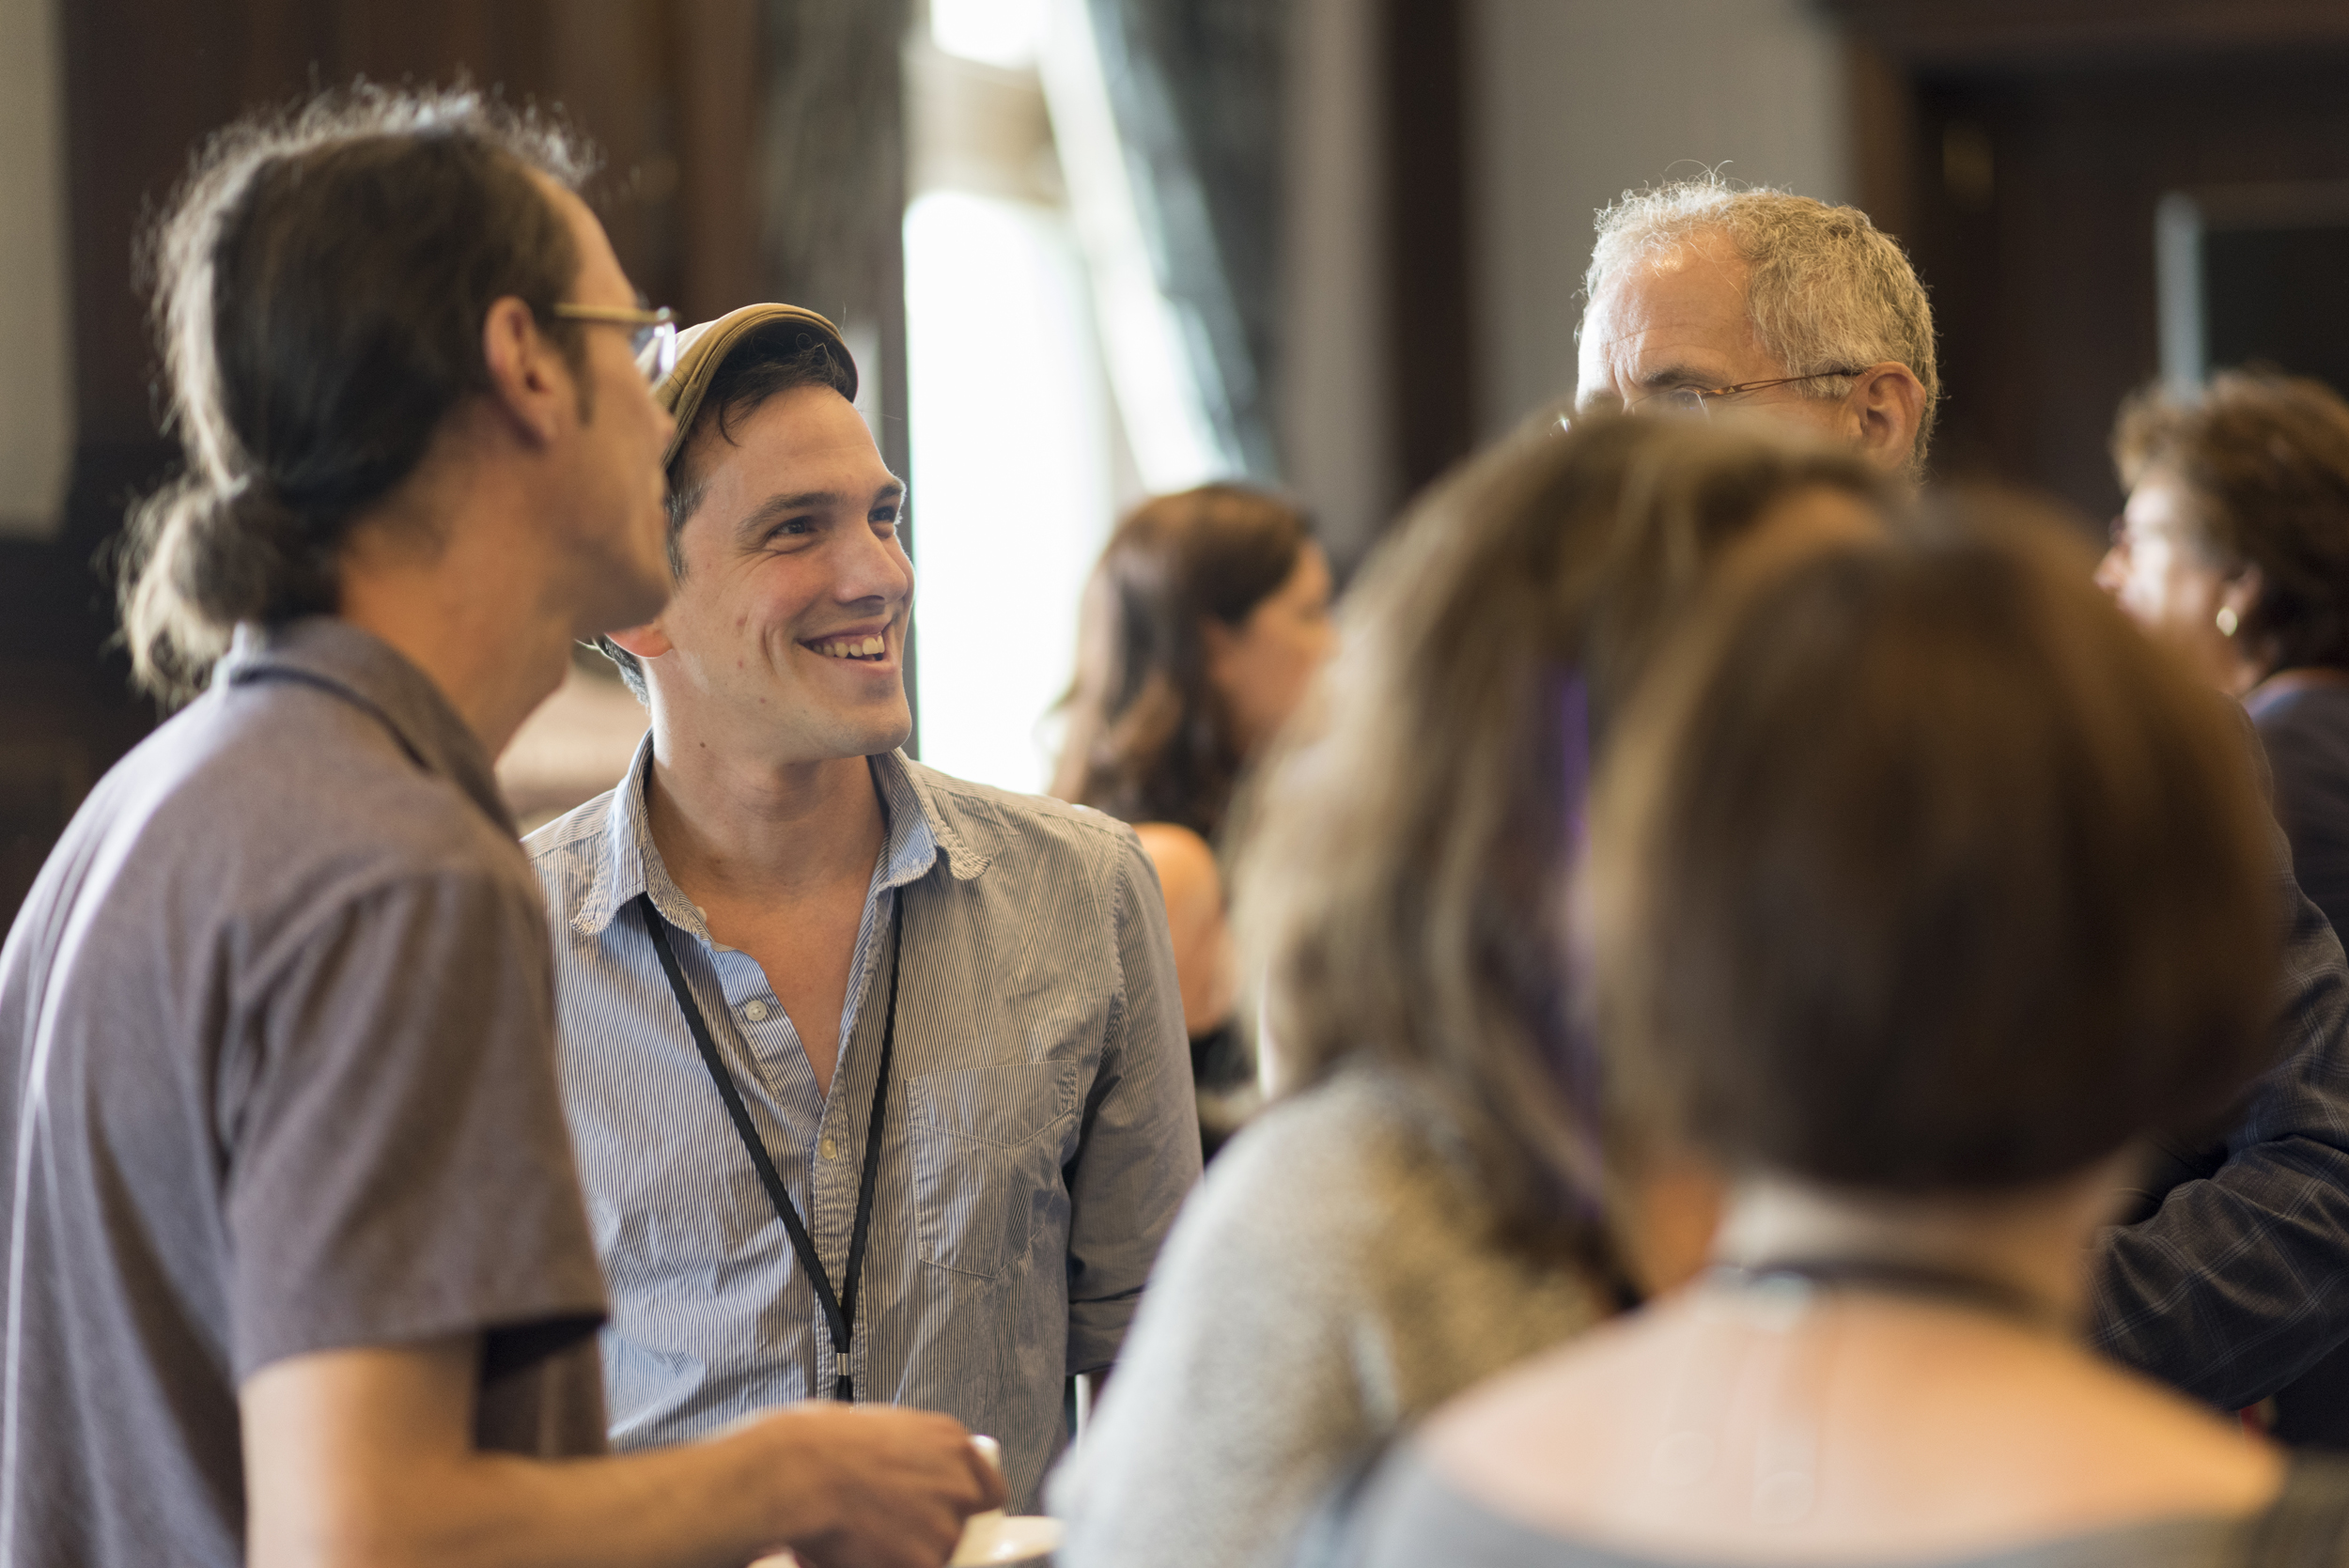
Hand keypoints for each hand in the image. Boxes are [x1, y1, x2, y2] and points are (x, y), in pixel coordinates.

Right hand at [742, 1405, 1004, 1567]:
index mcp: (952, 1443)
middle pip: (964, 1527)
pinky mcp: (928, 1562)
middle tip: (894, 1527)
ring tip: (866, 1534)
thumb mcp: (885, 1431)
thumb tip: (917, 1481)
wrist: (799, 1472)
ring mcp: (947, 1525)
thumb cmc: (822, 1446)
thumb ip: (918, 1459)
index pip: (991, 1491)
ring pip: (938, 1555)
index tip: (954, 1517)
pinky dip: (890, 1565)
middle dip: (933, 1532)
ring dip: (908, 1553)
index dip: (969, 1509)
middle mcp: (960, 1483)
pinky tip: (860, 1550)